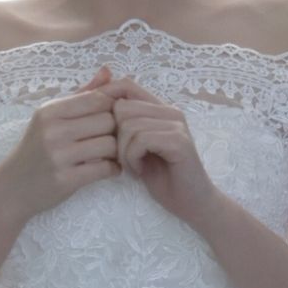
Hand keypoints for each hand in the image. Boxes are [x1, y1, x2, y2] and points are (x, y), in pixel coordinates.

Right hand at [0, 66, 119, 220]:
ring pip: (110, 145)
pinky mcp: (65, 180)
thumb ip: (82, 95)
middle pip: (108, 121)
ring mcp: (58, 156)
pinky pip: (105, 169)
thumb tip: (108, 71)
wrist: (11, 188)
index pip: (98, 99)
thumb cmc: (36, 149)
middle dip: (115, 130)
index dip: (113, 108)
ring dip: (116, 151)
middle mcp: (53, 130)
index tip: (113, 118)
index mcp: (50, 111)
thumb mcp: (52, 117)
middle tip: (112, 138)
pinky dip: (113, 169)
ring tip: (109, 154)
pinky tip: (107, 169)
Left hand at [102, 76, 218, 225]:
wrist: (192, 203)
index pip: (126, 85)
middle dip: (115, 137)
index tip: (100, 129)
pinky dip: (133, 159)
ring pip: (129, 126)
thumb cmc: (161, 177)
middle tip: (125, 158)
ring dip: (123, 152)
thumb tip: (95, 102)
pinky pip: (140, 140)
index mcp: (160, 109)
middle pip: (122, 107)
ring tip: (134, 166)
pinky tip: (141, 171)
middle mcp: (170, 111)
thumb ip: (123, 126)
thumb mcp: (136, 148)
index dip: (106, 101)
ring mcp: (177, 125)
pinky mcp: (179, 142)